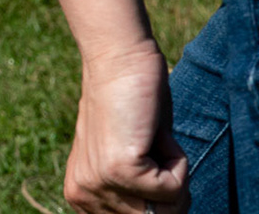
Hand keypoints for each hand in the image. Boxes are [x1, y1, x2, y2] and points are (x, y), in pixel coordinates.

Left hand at [64, 41, 188, 213]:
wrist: (118, 59)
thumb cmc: (131, 106)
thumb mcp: (129, 161)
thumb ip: (134, 194)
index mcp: (81, 197)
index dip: (156, 206)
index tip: (156, 180)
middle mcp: (82, 195)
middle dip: (169, 190)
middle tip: (154, 151)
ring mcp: (99, 183)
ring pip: (169, 209)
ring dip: (173, 173)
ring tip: (150, 140)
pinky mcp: (120, 169)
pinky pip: (174, 187)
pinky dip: (178, 160)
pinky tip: (154, 133)